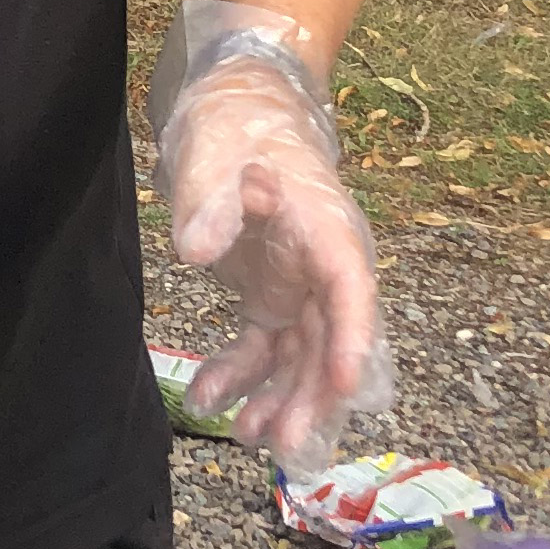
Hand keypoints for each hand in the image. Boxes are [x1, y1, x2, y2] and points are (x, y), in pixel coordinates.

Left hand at [148, 2, 389, 471]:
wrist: (238, 105)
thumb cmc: (235, 120)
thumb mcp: (214, 148)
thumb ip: (208, 198)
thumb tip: (197, 251)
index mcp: (324, 224)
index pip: (351, 288)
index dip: (352, 338)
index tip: (345, 386)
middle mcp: (323, 262)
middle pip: (330, 337)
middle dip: (311, 394)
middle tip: (284, 443)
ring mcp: (300, 283)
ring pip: (301, 354)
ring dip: (279, 397)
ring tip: (247, 437)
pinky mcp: (272, 294)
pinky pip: (265, 345)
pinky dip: (242, 374)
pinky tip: (211, 399)